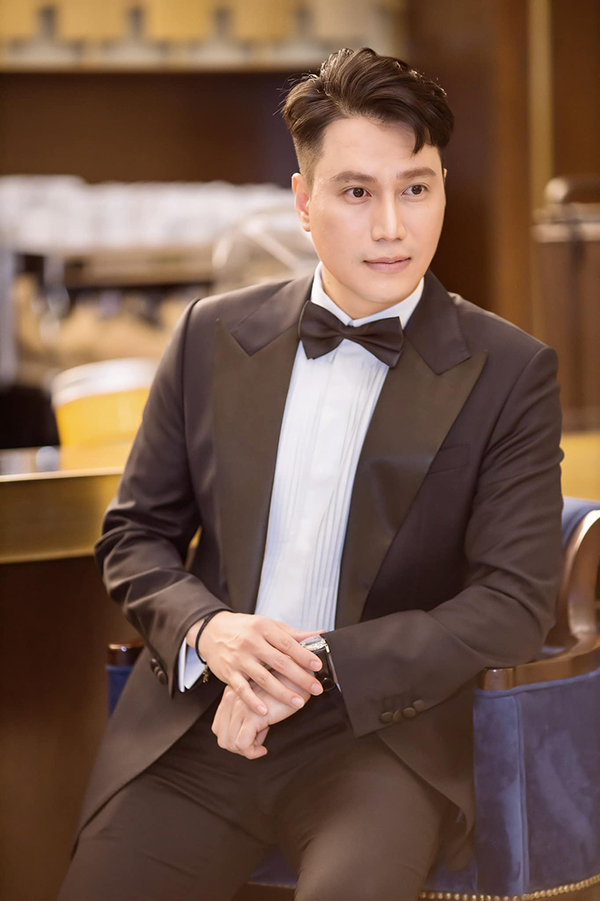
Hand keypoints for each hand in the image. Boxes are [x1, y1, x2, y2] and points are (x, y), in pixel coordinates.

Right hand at [186, 612, 323, 715]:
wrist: (212, 631)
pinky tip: (265, 711)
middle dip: (300, 677)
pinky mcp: (228, 673)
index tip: (318, 666)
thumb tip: (320, 635)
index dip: (304, 655)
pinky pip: (242, 689)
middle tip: (316, 688)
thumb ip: (293, 634)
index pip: (287, 644)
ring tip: (299, 702)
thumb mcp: (268, 625)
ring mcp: (239, 658)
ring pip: (263, 678)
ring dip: (282, 692)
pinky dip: (253, 701)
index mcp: (264, 628)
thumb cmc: (244, 628)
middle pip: (279, 662)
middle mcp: (251, 643)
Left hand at [211, 674, 313, 758]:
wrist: (300, 677)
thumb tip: (254, 734)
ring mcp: (240, 708)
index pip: (219, 726)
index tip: (252, 738)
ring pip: (229, 743)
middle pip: (222, 736)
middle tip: (255, 746)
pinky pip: (242, 745)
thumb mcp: (261, 698)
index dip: (233, 737)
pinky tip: (263, 749)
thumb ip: (251, 711)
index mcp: (231, 693)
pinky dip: (252, 752)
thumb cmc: (285, 687)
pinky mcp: (252, 716)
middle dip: (237, 747)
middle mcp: (231, 699)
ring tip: (260, 747)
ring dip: (245, 751)